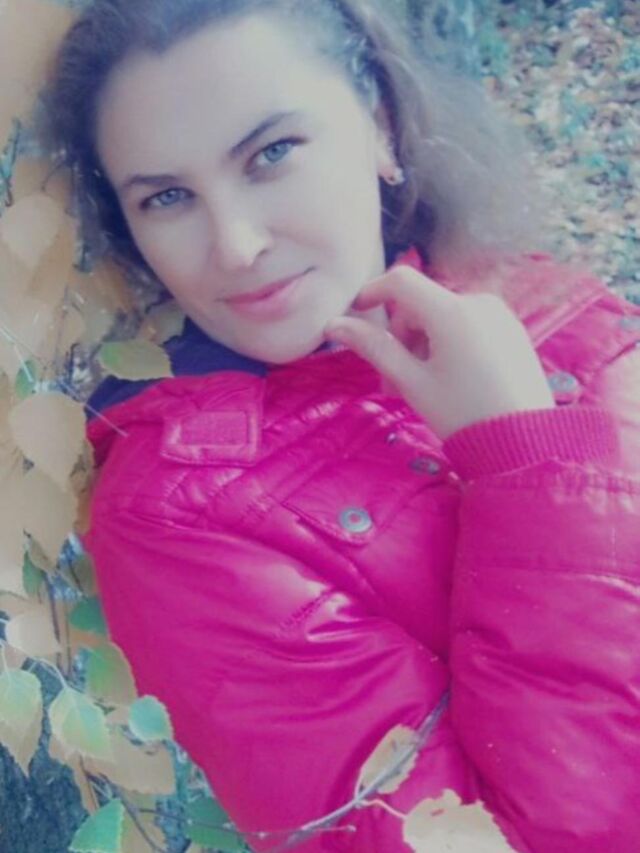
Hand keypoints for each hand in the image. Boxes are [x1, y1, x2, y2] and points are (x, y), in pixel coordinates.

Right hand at [324, 266, 554, 439]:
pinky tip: (450, 380)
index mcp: (451, 311)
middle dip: (400, 337)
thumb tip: (335, 325)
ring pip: (443, 317)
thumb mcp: (412, 383)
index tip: (356, 315)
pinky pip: (468, 325)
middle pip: (422, 305)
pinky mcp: (511, 330)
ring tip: (422, 387)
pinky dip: (448, 344)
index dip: (372, 293)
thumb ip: (374, 347)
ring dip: (423, 344)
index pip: (401, 281)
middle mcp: (477, 302)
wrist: (525, 442)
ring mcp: (499, 315)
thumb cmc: (462, 414)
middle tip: (392, 382)